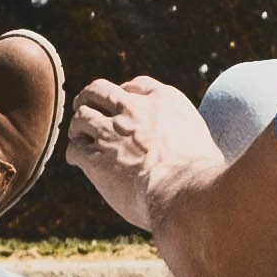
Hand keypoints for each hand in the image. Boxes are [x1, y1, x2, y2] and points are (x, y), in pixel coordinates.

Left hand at [63, 73, 207, 225]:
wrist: (183, 191)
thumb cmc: (200, 174)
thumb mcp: (202, 140)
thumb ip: (186, 134)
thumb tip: (187, 147)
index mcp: (164, 100)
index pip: (137, 85)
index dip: (125, 92)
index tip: (122, 102)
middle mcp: (133, 109)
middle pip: (99, 90)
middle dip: (89, 97)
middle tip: (85, 106)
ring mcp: (110, 131)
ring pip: (81, 116)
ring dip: (78, 126)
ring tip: (79, 135)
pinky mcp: (94, 157)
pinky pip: (75, 149)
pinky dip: (74, 154)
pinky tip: (78, 161)